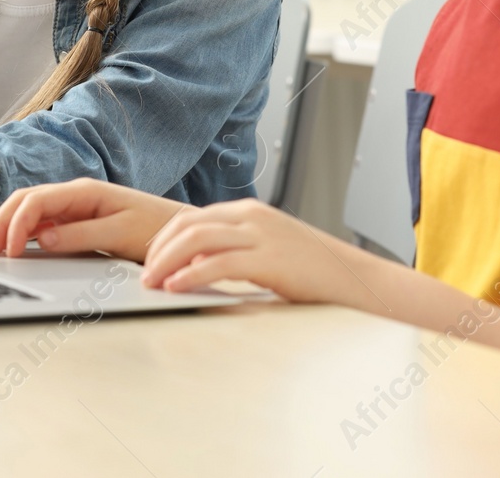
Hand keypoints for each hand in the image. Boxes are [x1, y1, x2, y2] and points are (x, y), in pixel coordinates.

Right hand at [0, 178, 190, 262]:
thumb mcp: (120, 234)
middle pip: (26, 201)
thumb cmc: (156, 229)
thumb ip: (82, 235)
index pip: (37, 201)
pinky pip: (44, 222)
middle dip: (3, 223)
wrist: (182, 230)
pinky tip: (17, 247)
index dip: (17, 225)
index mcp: (85, 191)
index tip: (10, 251)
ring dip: (10, 226)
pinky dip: (25, 233)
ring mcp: (76, 207)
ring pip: (31, 210)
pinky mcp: (79, 220)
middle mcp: (77, 195)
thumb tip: (44, 239)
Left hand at [141, 198, 331, 300]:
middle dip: (158, 251)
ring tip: (152, 283)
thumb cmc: (312, 271)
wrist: (356, 280)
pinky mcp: (271, 260)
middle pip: (188, 225)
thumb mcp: (267, 249)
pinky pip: (220, 263)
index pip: (191, 218)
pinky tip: (177, 288)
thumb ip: (233, 250)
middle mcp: (251, 217)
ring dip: (167, 262)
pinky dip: (192, 275)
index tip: (148, 261)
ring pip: (198, 239)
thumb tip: (193, 265)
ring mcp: (262, 236)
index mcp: (248, 212)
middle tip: (143, 275)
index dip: (163, 240)